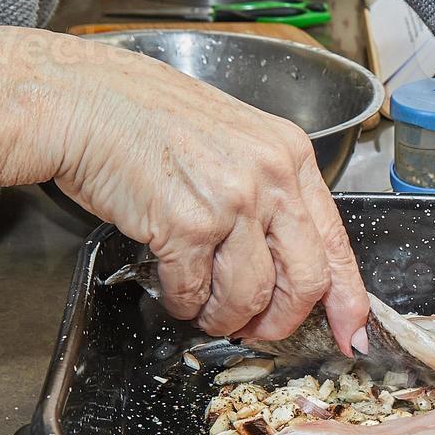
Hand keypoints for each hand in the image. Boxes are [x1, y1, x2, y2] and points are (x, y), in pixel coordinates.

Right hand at [0, 23, 368, 350]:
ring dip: (225, 317)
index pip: (337, 243)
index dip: (347, 300)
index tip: (352, 334)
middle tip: (257, 330)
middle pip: (306, 281)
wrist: (82, 100)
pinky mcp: (186, 223)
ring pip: (252, 296)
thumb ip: (270, 194)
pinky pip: (196, 292)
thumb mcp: (235, 142)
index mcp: (291, 155)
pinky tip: (171, 287)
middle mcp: (271, 176)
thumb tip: (290, 259)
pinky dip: (183, 302)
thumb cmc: (149, 120)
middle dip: (282, 321)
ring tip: (203, 306)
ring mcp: (231, 200)